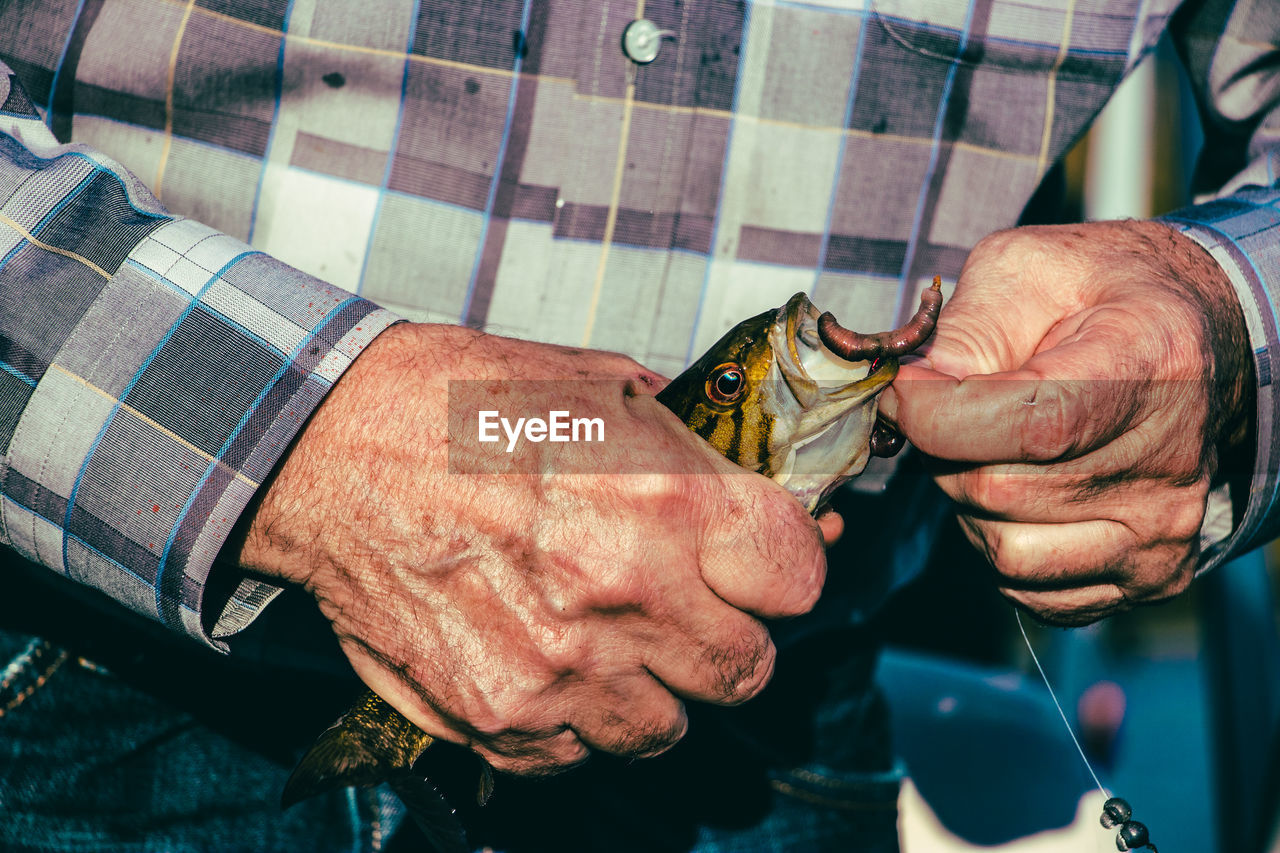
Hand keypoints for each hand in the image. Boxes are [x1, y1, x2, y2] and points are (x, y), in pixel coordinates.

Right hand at [236, 323, 825, 772]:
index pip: (800, 577)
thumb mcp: (597, 385)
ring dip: (654, 690)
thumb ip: (692, 450)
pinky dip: (578, 720)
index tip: (761, 561)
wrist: (328, 449)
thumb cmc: (461, 402)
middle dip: (730, 637)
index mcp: (669, 500)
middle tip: (688, 605)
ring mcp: (561, 669)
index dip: (786, 566)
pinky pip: (580, 753)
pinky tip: (547, 661)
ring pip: (669, 729)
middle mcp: (626, 594)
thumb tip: (757, 495)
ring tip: (609, 636)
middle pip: (748, 669)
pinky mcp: (497, 715)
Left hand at [881, 221, 1252, 624]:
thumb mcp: (1027, 269)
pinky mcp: (1151, 576)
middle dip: (944, 453)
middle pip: (997, 492)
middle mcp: (1166, 463)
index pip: (1028, 423)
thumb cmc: (1097, 299)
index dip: (939, 416)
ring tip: (990, 453)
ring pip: (1004, 552)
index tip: (905, 390)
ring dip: (967, 506)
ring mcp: (1161, 530)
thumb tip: (912, 398)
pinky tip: (1020, 493)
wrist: (1192, 343)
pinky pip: (1030, 589)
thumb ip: (965, 330)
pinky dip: (1001, 543)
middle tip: (953, 414)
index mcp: (1145, 366)